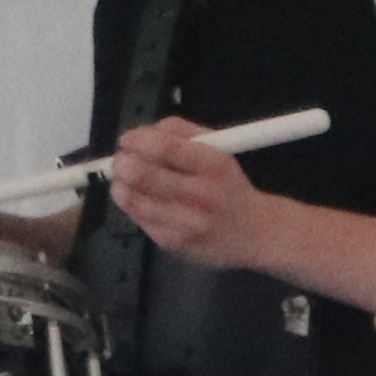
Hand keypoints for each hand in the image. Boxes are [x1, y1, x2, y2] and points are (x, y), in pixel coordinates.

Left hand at [99, 116, 276, 268]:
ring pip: (134, 199)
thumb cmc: (230, 186)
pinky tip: (140, 200)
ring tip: (123, 180)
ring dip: (120, 186)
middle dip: (122, 163)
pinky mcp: (172, 242)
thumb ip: (182, 132)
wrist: (255, 233)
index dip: (137, 140)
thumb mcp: (219, 149)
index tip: (127, 140)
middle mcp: (200, 194)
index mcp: (213, 164)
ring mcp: (185, 222)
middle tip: (120, 160)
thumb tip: (143, 132)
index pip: (165, 148)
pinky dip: (132, 206)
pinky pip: (138, 219)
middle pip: (143, 174)